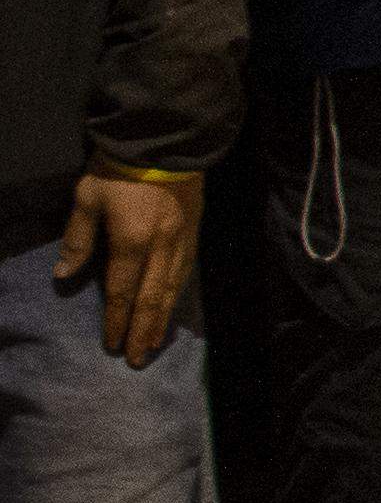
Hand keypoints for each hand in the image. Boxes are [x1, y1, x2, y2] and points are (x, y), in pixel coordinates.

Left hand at [55, 169, 198, 367]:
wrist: (164, 142)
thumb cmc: (118, 171)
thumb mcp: (87, 199)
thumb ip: (78, 238)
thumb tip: (64, 274)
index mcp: (132, 241)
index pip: (121, 291)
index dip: (115, 320)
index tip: (111, 344)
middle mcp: (161, 248)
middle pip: (151, 298)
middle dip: (142, 331)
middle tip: (136, 359)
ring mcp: (181, 242)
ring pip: (172, 289)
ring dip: (162, 319)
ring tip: (154, 342)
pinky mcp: (193, 233)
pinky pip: (185, 272)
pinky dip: (177, 296)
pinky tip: (172, 308)